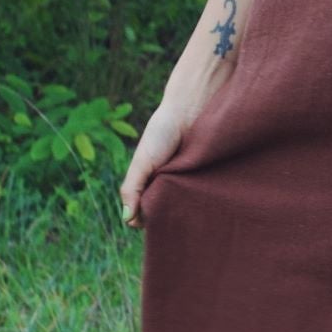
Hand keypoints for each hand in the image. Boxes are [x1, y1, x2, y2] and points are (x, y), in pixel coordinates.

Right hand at [119, 100, 195, 228]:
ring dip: (182, 213)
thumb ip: (131, 189)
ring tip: (182, 205)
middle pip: (164, 215)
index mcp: (148, 185)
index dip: (145, 219)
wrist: (188, 112)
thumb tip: (126, 220)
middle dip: (164, 218)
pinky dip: (198, 203)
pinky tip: (198, 203)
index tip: (147, 219)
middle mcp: (167, 188)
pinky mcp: (205, 182)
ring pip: (182, 211)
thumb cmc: (161, 135)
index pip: (144, 213)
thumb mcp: (142, 164)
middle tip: (166, 212)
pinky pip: (201, 200)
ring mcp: (187, 187)